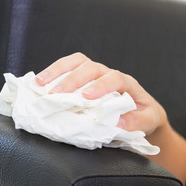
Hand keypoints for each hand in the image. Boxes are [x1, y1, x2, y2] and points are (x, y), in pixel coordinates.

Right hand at [35, 52, 163, 135]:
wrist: (141, 110)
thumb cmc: (144, 115)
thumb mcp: (148, 121)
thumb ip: (137, 122)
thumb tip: (118, 122)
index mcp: (127, 84)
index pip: (115, 78)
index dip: (101, 85)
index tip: (87, 97)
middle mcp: (109, 74)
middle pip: (91, 67)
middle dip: (73, 79)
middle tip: (57, 94)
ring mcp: (95, 74)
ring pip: (76, 62)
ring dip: (57, 71)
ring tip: (39, 84)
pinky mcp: (83, 78)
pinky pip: (67, 69)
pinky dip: (52, 74)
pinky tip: (38, 84)